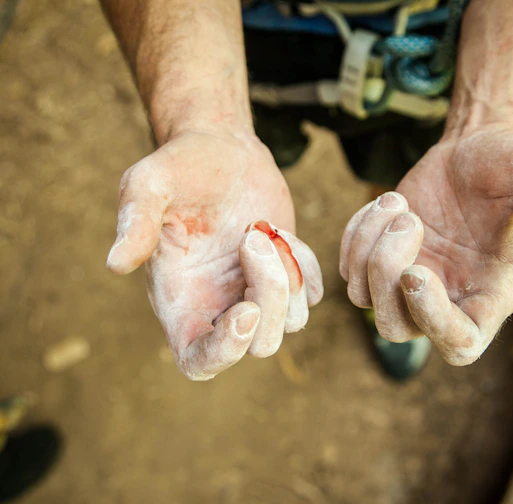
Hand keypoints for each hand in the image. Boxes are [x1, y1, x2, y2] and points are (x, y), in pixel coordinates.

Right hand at [107, 130, 322, 379]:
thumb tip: (115, 264)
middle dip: (270, 297)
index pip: (200, 362)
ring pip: (291, 323)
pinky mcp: (284, 274)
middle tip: (252, 238)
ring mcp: (255, 292)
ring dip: (288, 278)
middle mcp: (219, 305)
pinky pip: (311, 295)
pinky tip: (282, 233)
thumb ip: (135, 222)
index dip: (225, 353)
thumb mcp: (149, 184)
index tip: (245, 309)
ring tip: (261, 230)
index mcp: (180, 300)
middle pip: (260, 345)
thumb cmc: (179, 166)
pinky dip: (306, 268)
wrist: (222, 149)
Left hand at [340, 125, 512, 364]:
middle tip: (409, 222)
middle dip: (386, 275)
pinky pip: (349, 268)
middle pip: (395, 328)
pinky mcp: (383, 258)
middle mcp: (448, 296)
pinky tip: (386, 203)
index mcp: (491, 293)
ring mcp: (411, 279)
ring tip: (397, 204)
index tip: (417, 272)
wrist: (478, 150)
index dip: (433, 322)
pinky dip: (356, 235)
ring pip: (363, 299)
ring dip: (368, 249)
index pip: (459, 344)